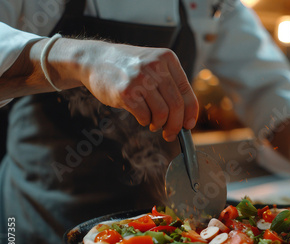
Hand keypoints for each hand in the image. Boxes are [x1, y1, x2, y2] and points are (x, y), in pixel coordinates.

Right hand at [76, 41, 198, 140]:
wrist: (94, 60)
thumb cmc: (128, 68)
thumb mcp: (153, 65)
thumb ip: (170, 84)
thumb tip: (185, 117)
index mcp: (167, 59)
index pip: (186, 92)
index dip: (190, 113)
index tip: (189, 126)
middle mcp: (155, 66)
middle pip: (176, 106)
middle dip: (176, 125)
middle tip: (171, 134)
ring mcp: (140, 78)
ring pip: (162, 113)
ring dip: (159, 124)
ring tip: (153, 123)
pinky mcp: (126, 91)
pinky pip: (144, 116)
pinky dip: (145, 121)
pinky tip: (142, 117)